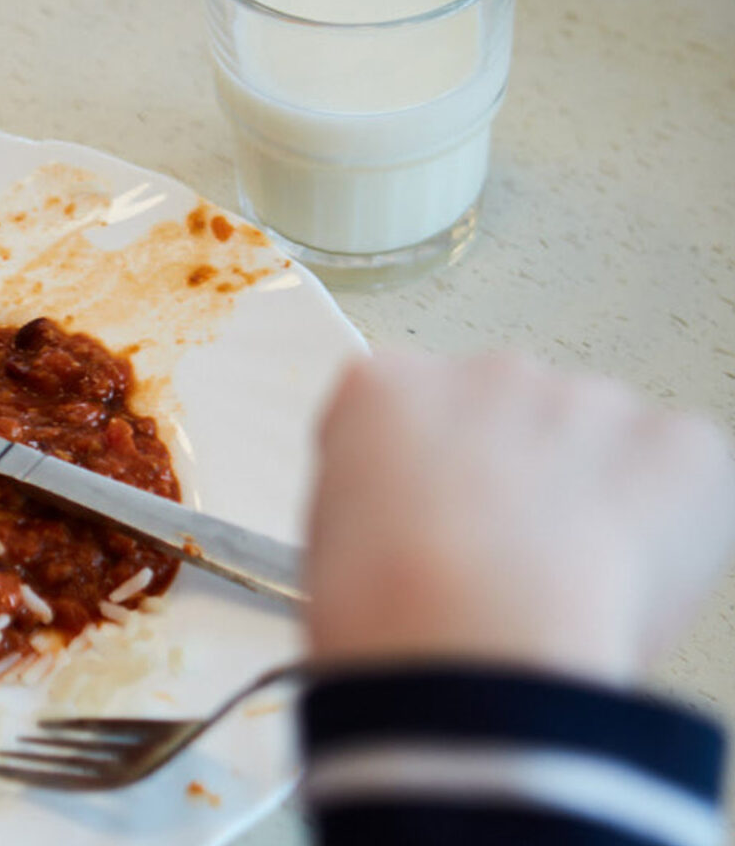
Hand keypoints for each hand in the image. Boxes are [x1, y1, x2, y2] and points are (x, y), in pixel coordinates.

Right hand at [304, 350, 734, 684]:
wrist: (469, 638)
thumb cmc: (385, 613)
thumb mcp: (327, 547)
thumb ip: (378, 509)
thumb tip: (417, 539)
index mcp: (385, 391)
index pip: (409, 411)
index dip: (426, 479)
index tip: (433, 529)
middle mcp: (486, 373)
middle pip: (513, 420)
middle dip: (518, 483)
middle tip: (504, 570)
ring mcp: (587, 399)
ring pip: (601, 445)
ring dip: (593, 504)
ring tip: (562, 591)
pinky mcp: (679, 442)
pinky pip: (683, 476)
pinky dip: (670, 528)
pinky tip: (620, 583)